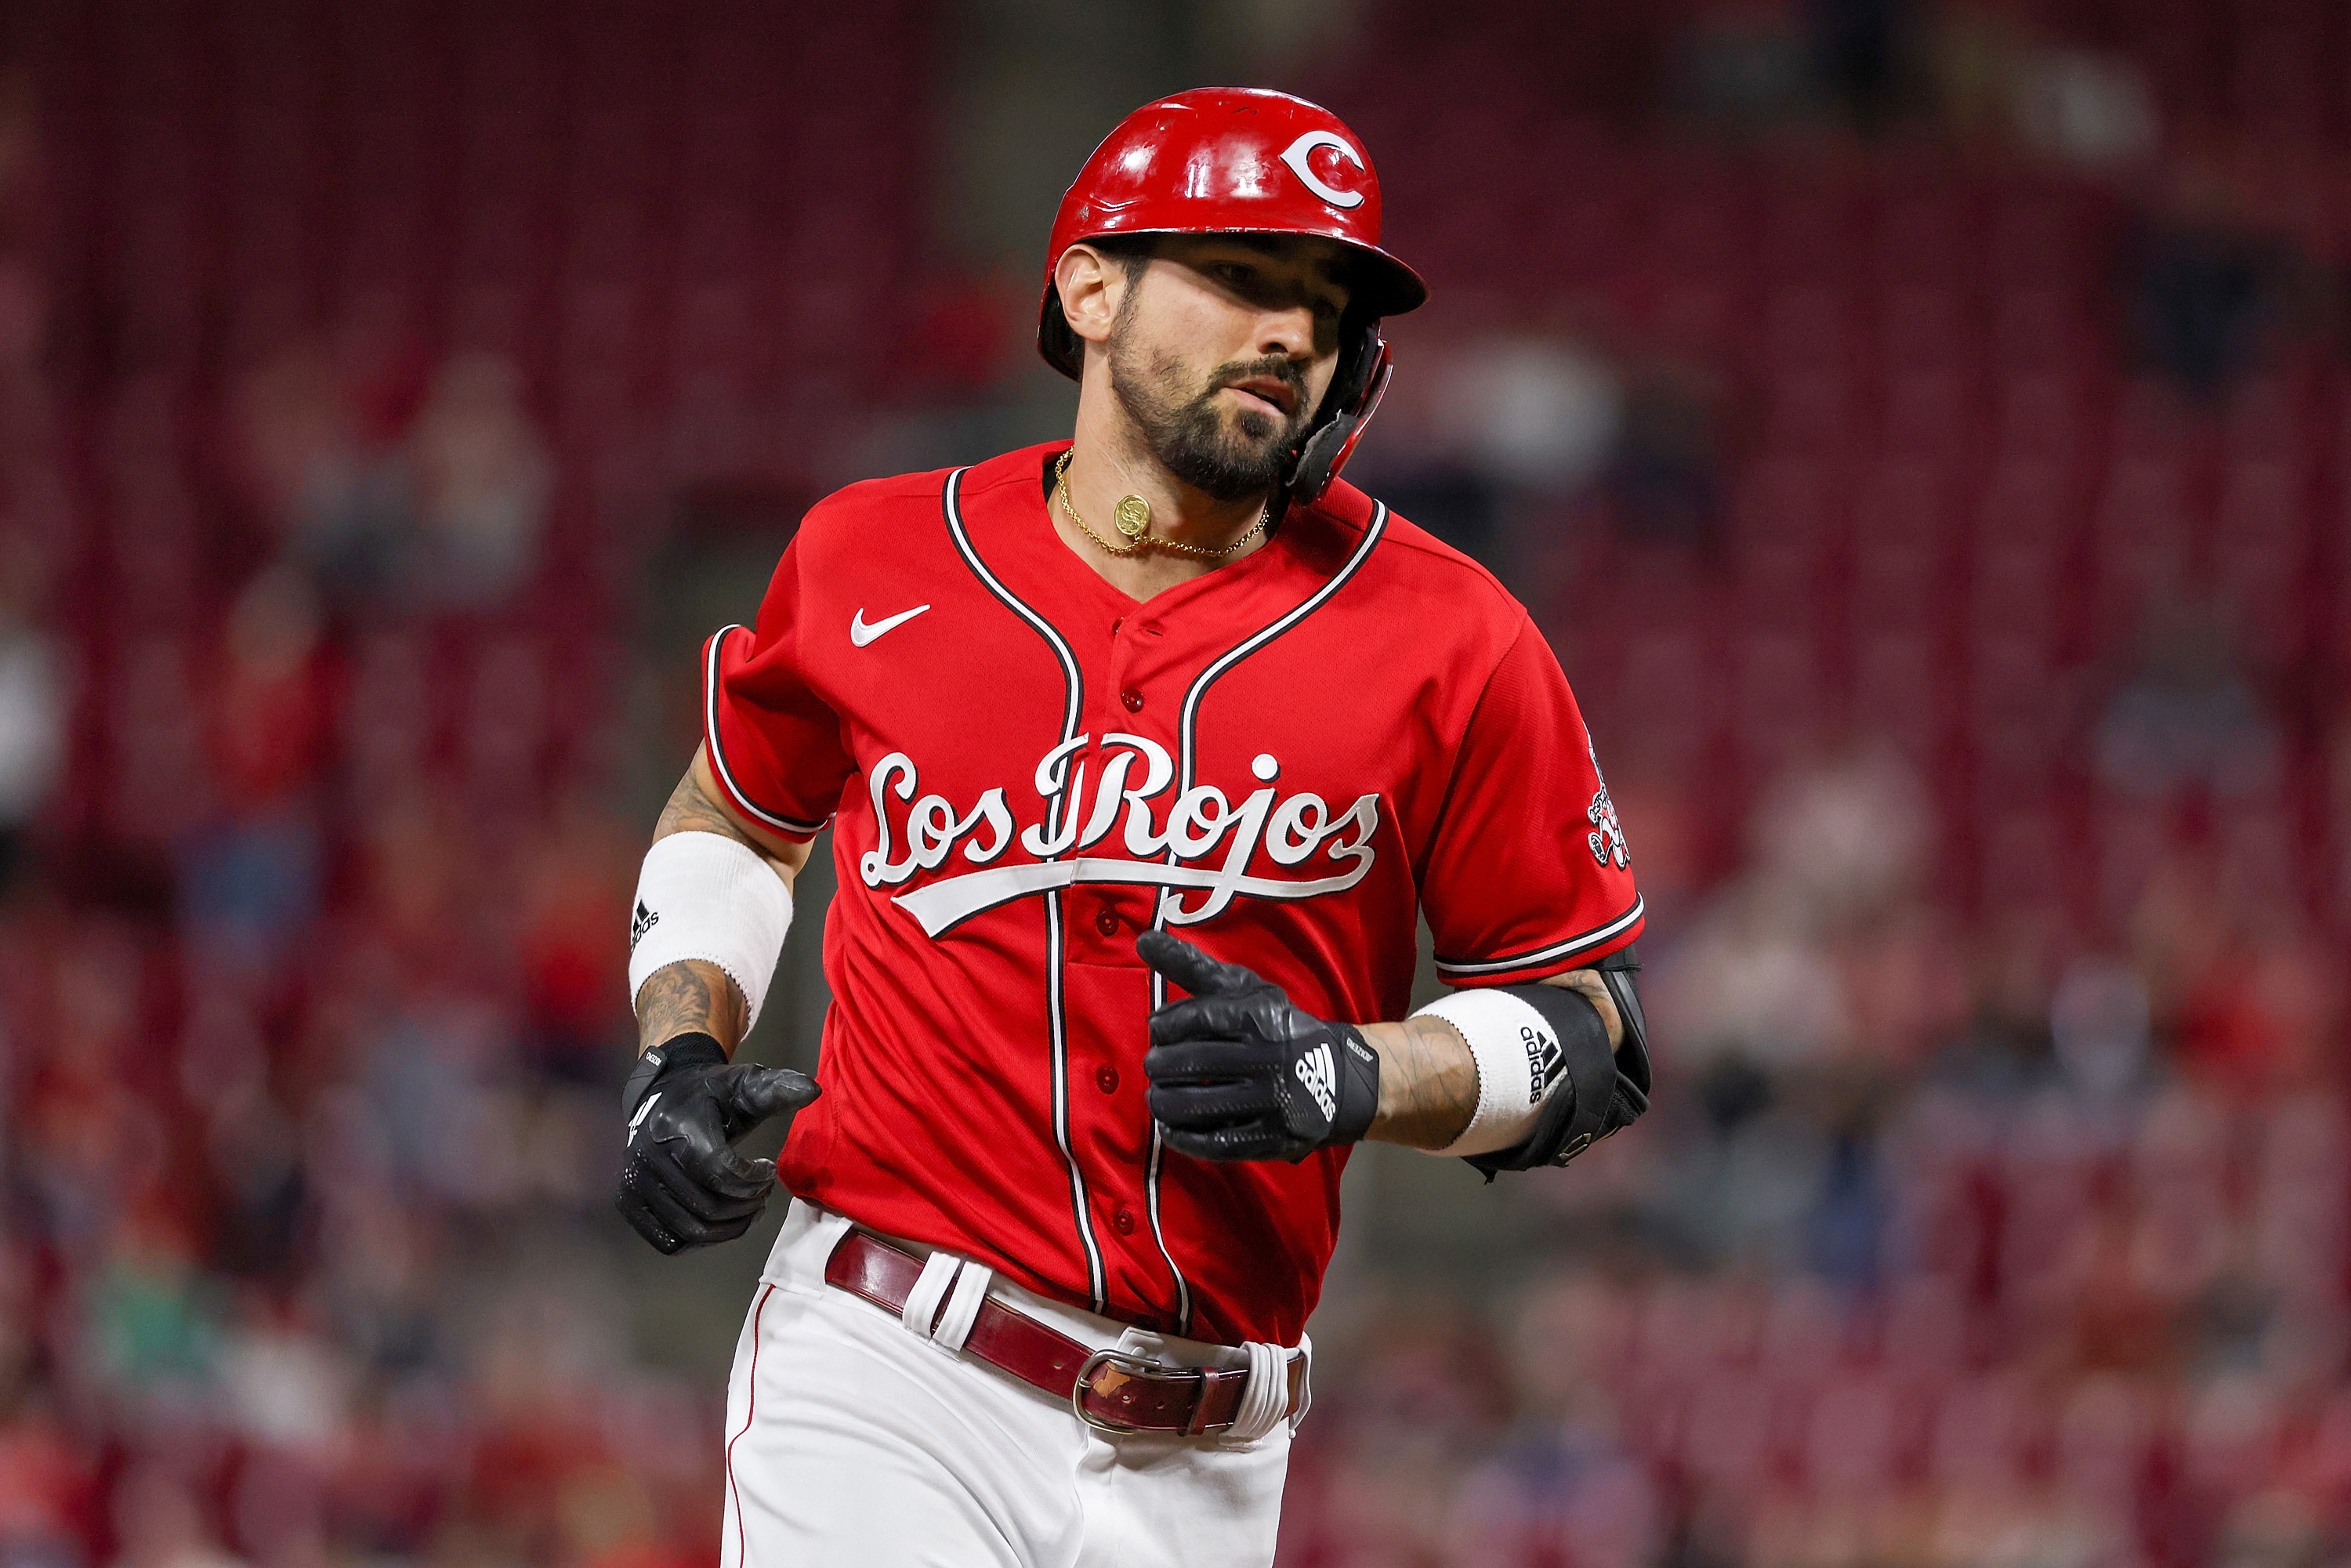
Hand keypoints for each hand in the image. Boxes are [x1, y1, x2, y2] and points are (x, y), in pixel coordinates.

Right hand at [615, 1034, 819, 1253]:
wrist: (663, 1096)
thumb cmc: (710, 1095)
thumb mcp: (745, 1084)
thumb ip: (778, 1089)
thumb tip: (813, 1089)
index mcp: (678, 1125)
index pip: (721, 1171)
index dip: (754, 1180)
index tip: (768, 1169)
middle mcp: (649, 1155)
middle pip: (709, 1206)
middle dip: (747, 1204)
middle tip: (762, 1192)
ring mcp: (634, 1182)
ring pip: (691, 1230)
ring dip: (729, 1227)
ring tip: (746, 1207)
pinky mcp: (628, 1202)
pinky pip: (669, 1241)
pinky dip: (701, 1239)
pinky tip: (720, 1219)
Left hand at [1138, 931, 1379, 1162]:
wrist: (1337, 1080)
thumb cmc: (1276, 1028)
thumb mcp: (1243, 991)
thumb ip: (1191, 966)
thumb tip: (1143, 940)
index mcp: (1260, 1016)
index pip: (1194, 1020)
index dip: (1163, 1027)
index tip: (1158, 1031)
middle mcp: (1269, 1057)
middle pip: (1191, 1064)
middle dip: (1160, 1066)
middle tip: (1154, 1066)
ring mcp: (1274, 1101)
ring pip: (1199, 1105)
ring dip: (1164, 1102)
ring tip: (1158, 1096)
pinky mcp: (1274, 1137)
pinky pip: (1216, 1143)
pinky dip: (1183, 1137)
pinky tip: (1170, 1128)